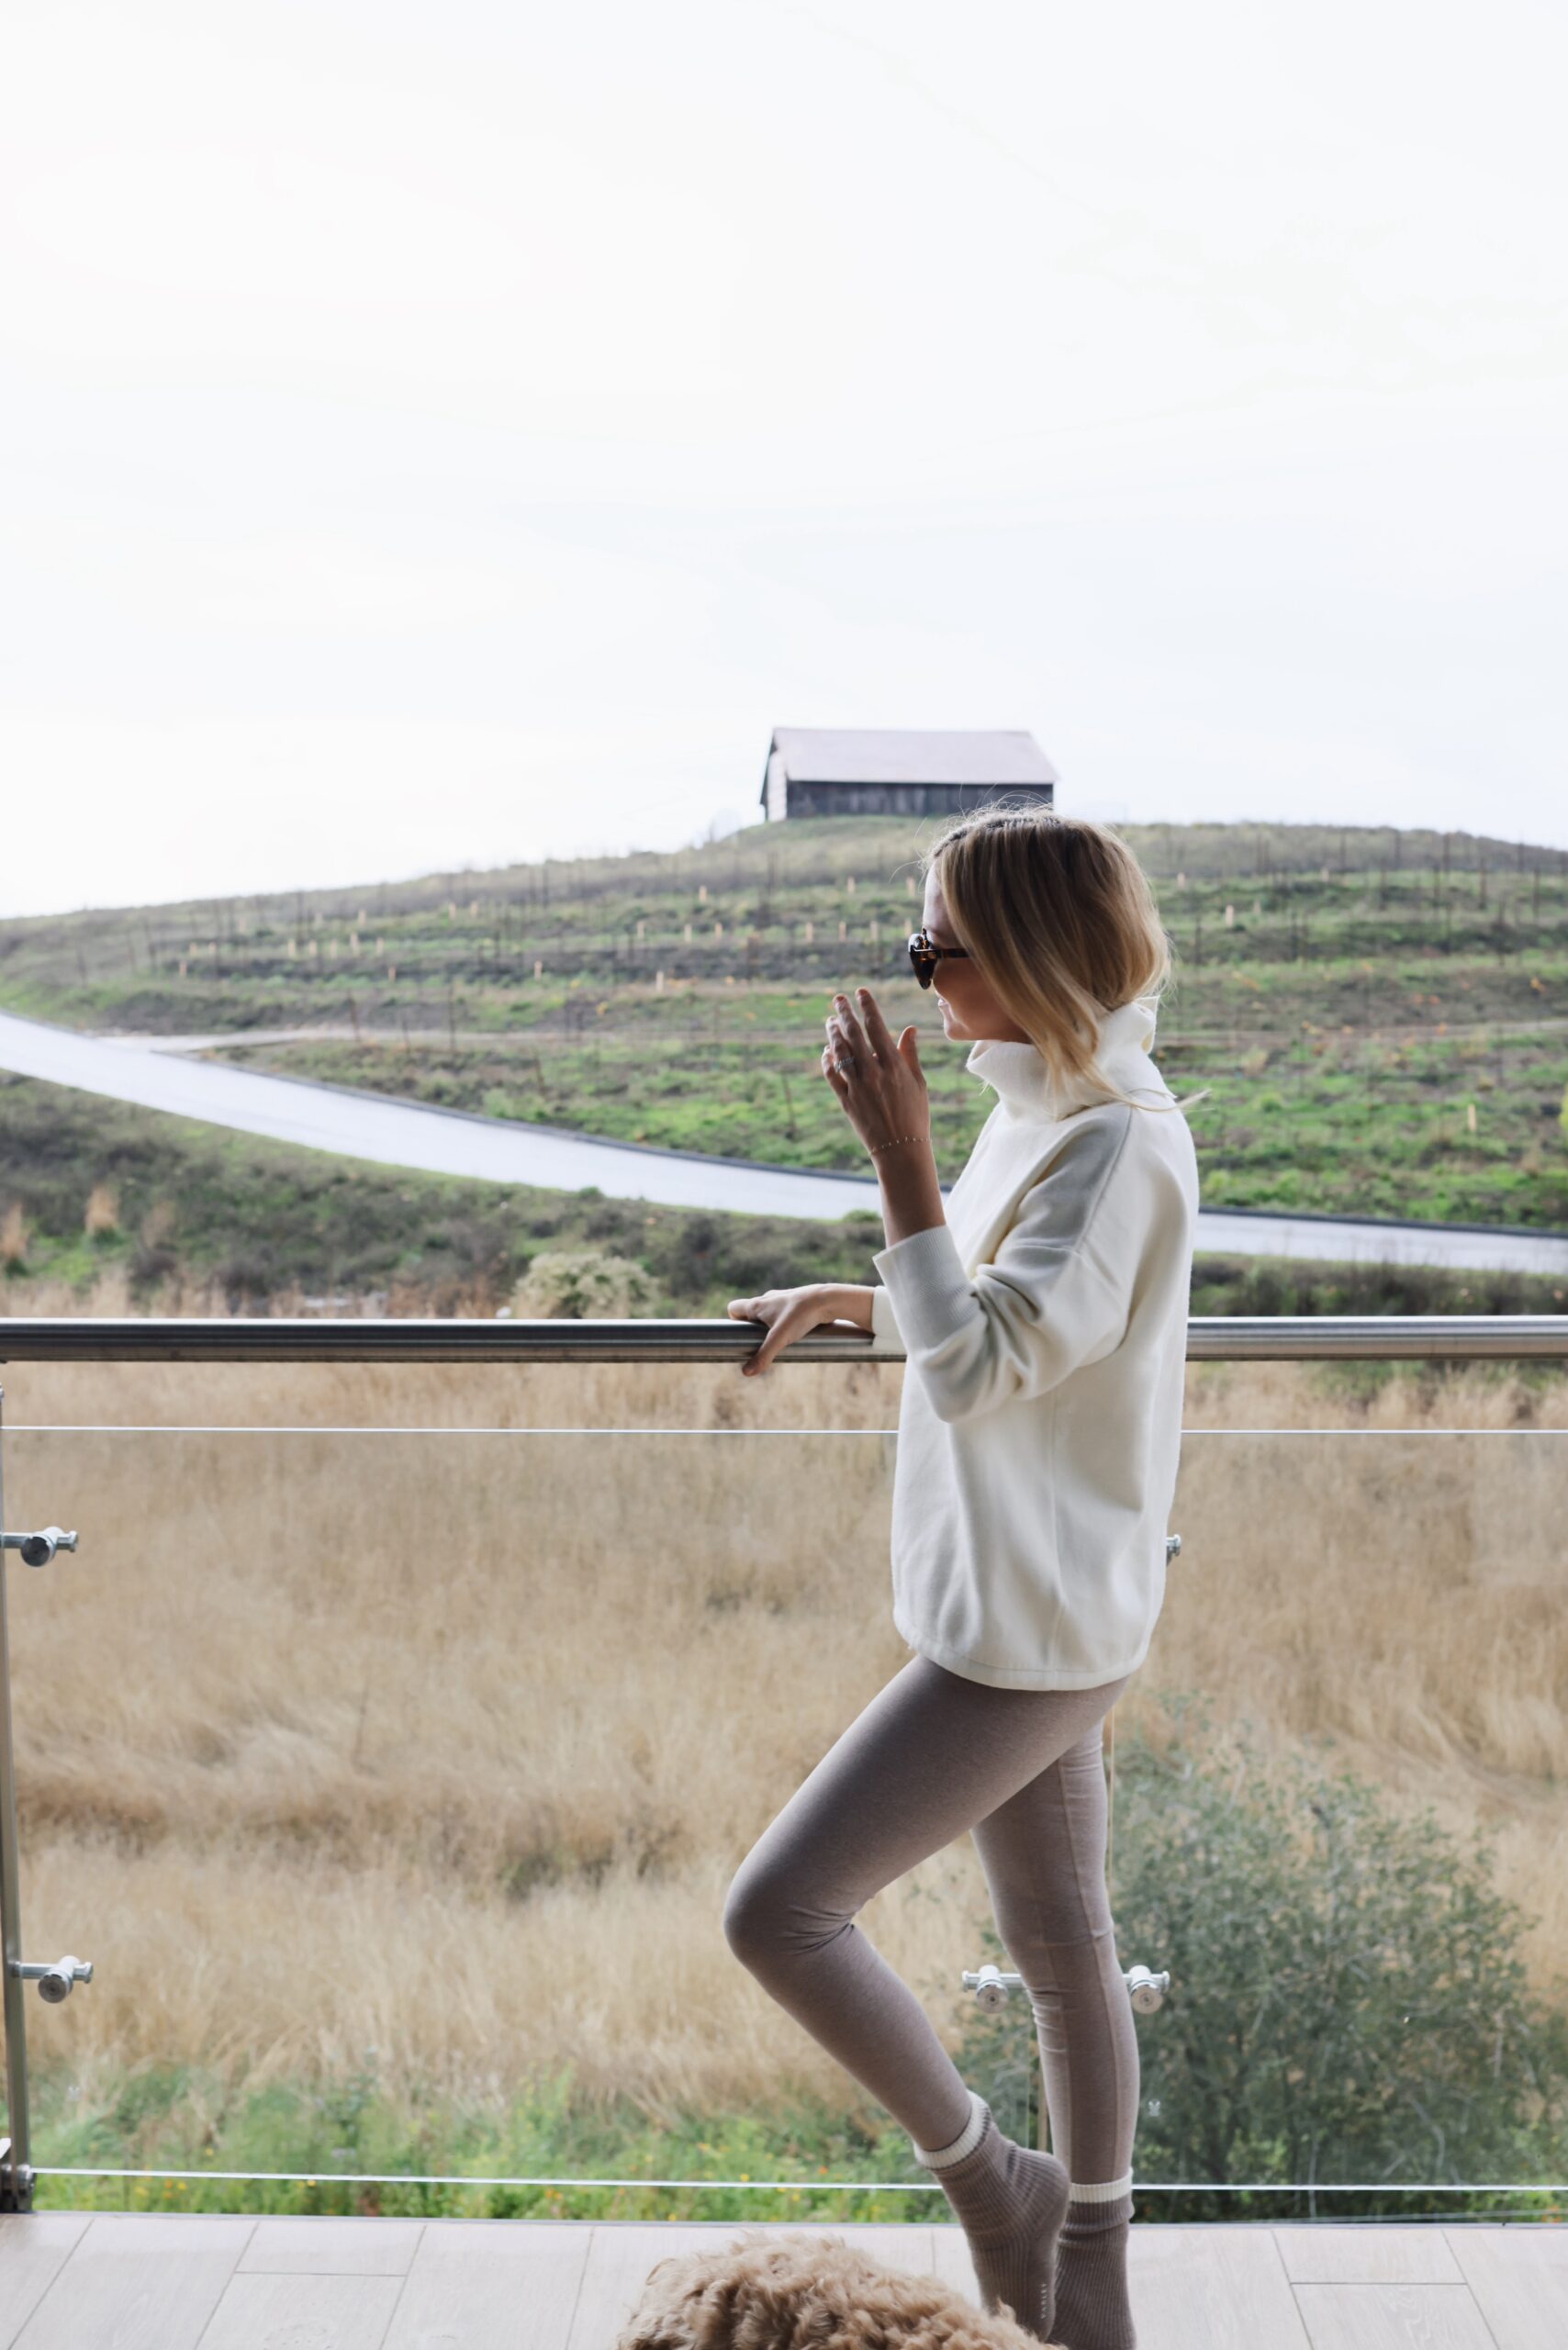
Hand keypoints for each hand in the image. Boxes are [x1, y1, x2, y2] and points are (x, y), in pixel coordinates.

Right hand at [726, 1284, 842, 1375]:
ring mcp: (783, 1299)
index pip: (734, 1308)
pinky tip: (795, 1333)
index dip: (734, 1322)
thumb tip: (746, 1372)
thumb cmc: (802, 1315)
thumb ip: (763, 1355)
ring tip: (780, 1340)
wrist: (828, 1300)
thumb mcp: (780, 1338)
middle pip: (750, 1313)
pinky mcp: (796, 1303)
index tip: (743, 1336)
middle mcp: (768, 1299)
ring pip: (768, 1313)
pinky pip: (783, 1313)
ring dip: (769, 1326)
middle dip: (752, 1329)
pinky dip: (784, 1323)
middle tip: (762, 1343)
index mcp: (758, 1304)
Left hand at [821, 987, 929, 1156]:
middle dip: (844, 1013)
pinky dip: (827, 1061)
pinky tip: (826, 1051)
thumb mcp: (918, 1082)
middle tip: (837, 999)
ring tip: (830, 1021)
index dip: (867, 1006)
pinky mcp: (845, 1100)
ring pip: (839, 1052)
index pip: (876, 1026)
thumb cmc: (915, 1115)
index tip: (860, 992)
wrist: (900, 1148)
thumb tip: (909, 1029)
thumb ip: (910, 1054)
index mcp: (893, 1065)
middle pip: (854, 1034)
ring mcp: (857, 1086)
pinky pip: (831, 1075)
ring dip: (833, 1034)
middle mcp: (873, 1072)